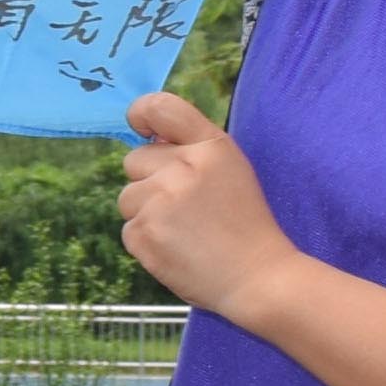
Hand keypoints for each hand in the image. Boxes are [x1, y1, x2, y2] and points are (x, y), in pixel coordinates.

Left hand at [112, 93, 293, 309]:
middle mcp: (183, 167)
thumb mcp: (230, 170)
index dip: (141, 113)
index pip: (161, 107)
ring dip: (146, 214)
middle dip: (149, 181)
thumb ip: (192, 150)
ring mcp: (160, 200)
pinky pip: (128, 229)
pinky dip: (147, 241)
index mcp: (211, 147)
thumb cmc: (245, 225)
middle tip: (185, 207)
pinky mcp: (144, 232)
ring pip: (127, 198)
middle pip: (134, 160)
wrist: (258, 278)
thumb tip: (146, 136)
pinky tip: (177, 249)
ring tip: (185, 231)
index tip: (139, 127)